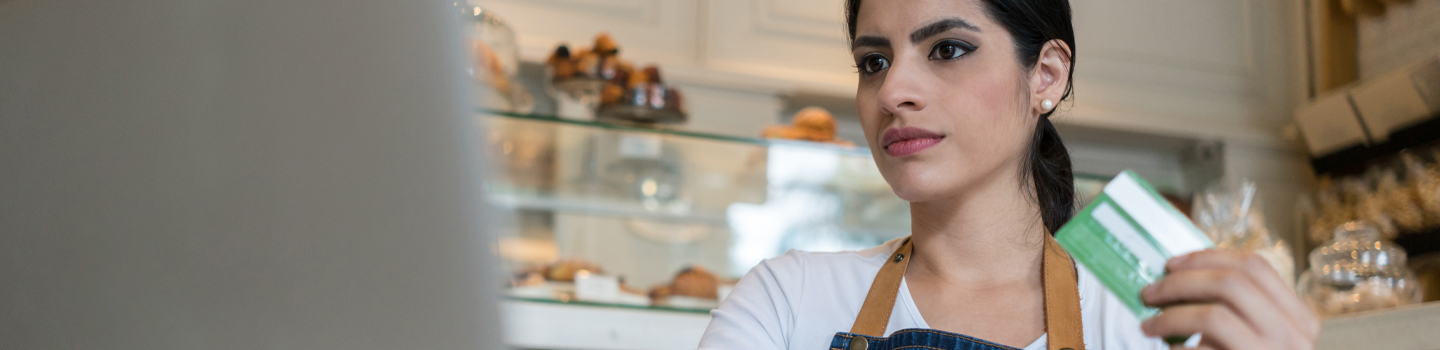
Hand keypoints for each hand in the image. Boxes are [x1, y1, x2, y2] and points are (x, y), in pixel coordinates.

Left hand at [1139, 249, 1319, 349]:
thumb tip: (1180, 272)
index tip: (1172, 263)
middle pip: (1231, 284)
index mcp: (1300, 319)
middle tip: (1149, 292)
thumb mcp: (1257, 334)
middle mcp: (1294, 338)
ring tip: (1149, 325)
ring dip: (1170, 316)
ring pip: (1213, 316)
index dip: (1209, 257)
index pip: (1256, 267)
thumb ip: (1235, 307)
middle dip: (1180, 283)